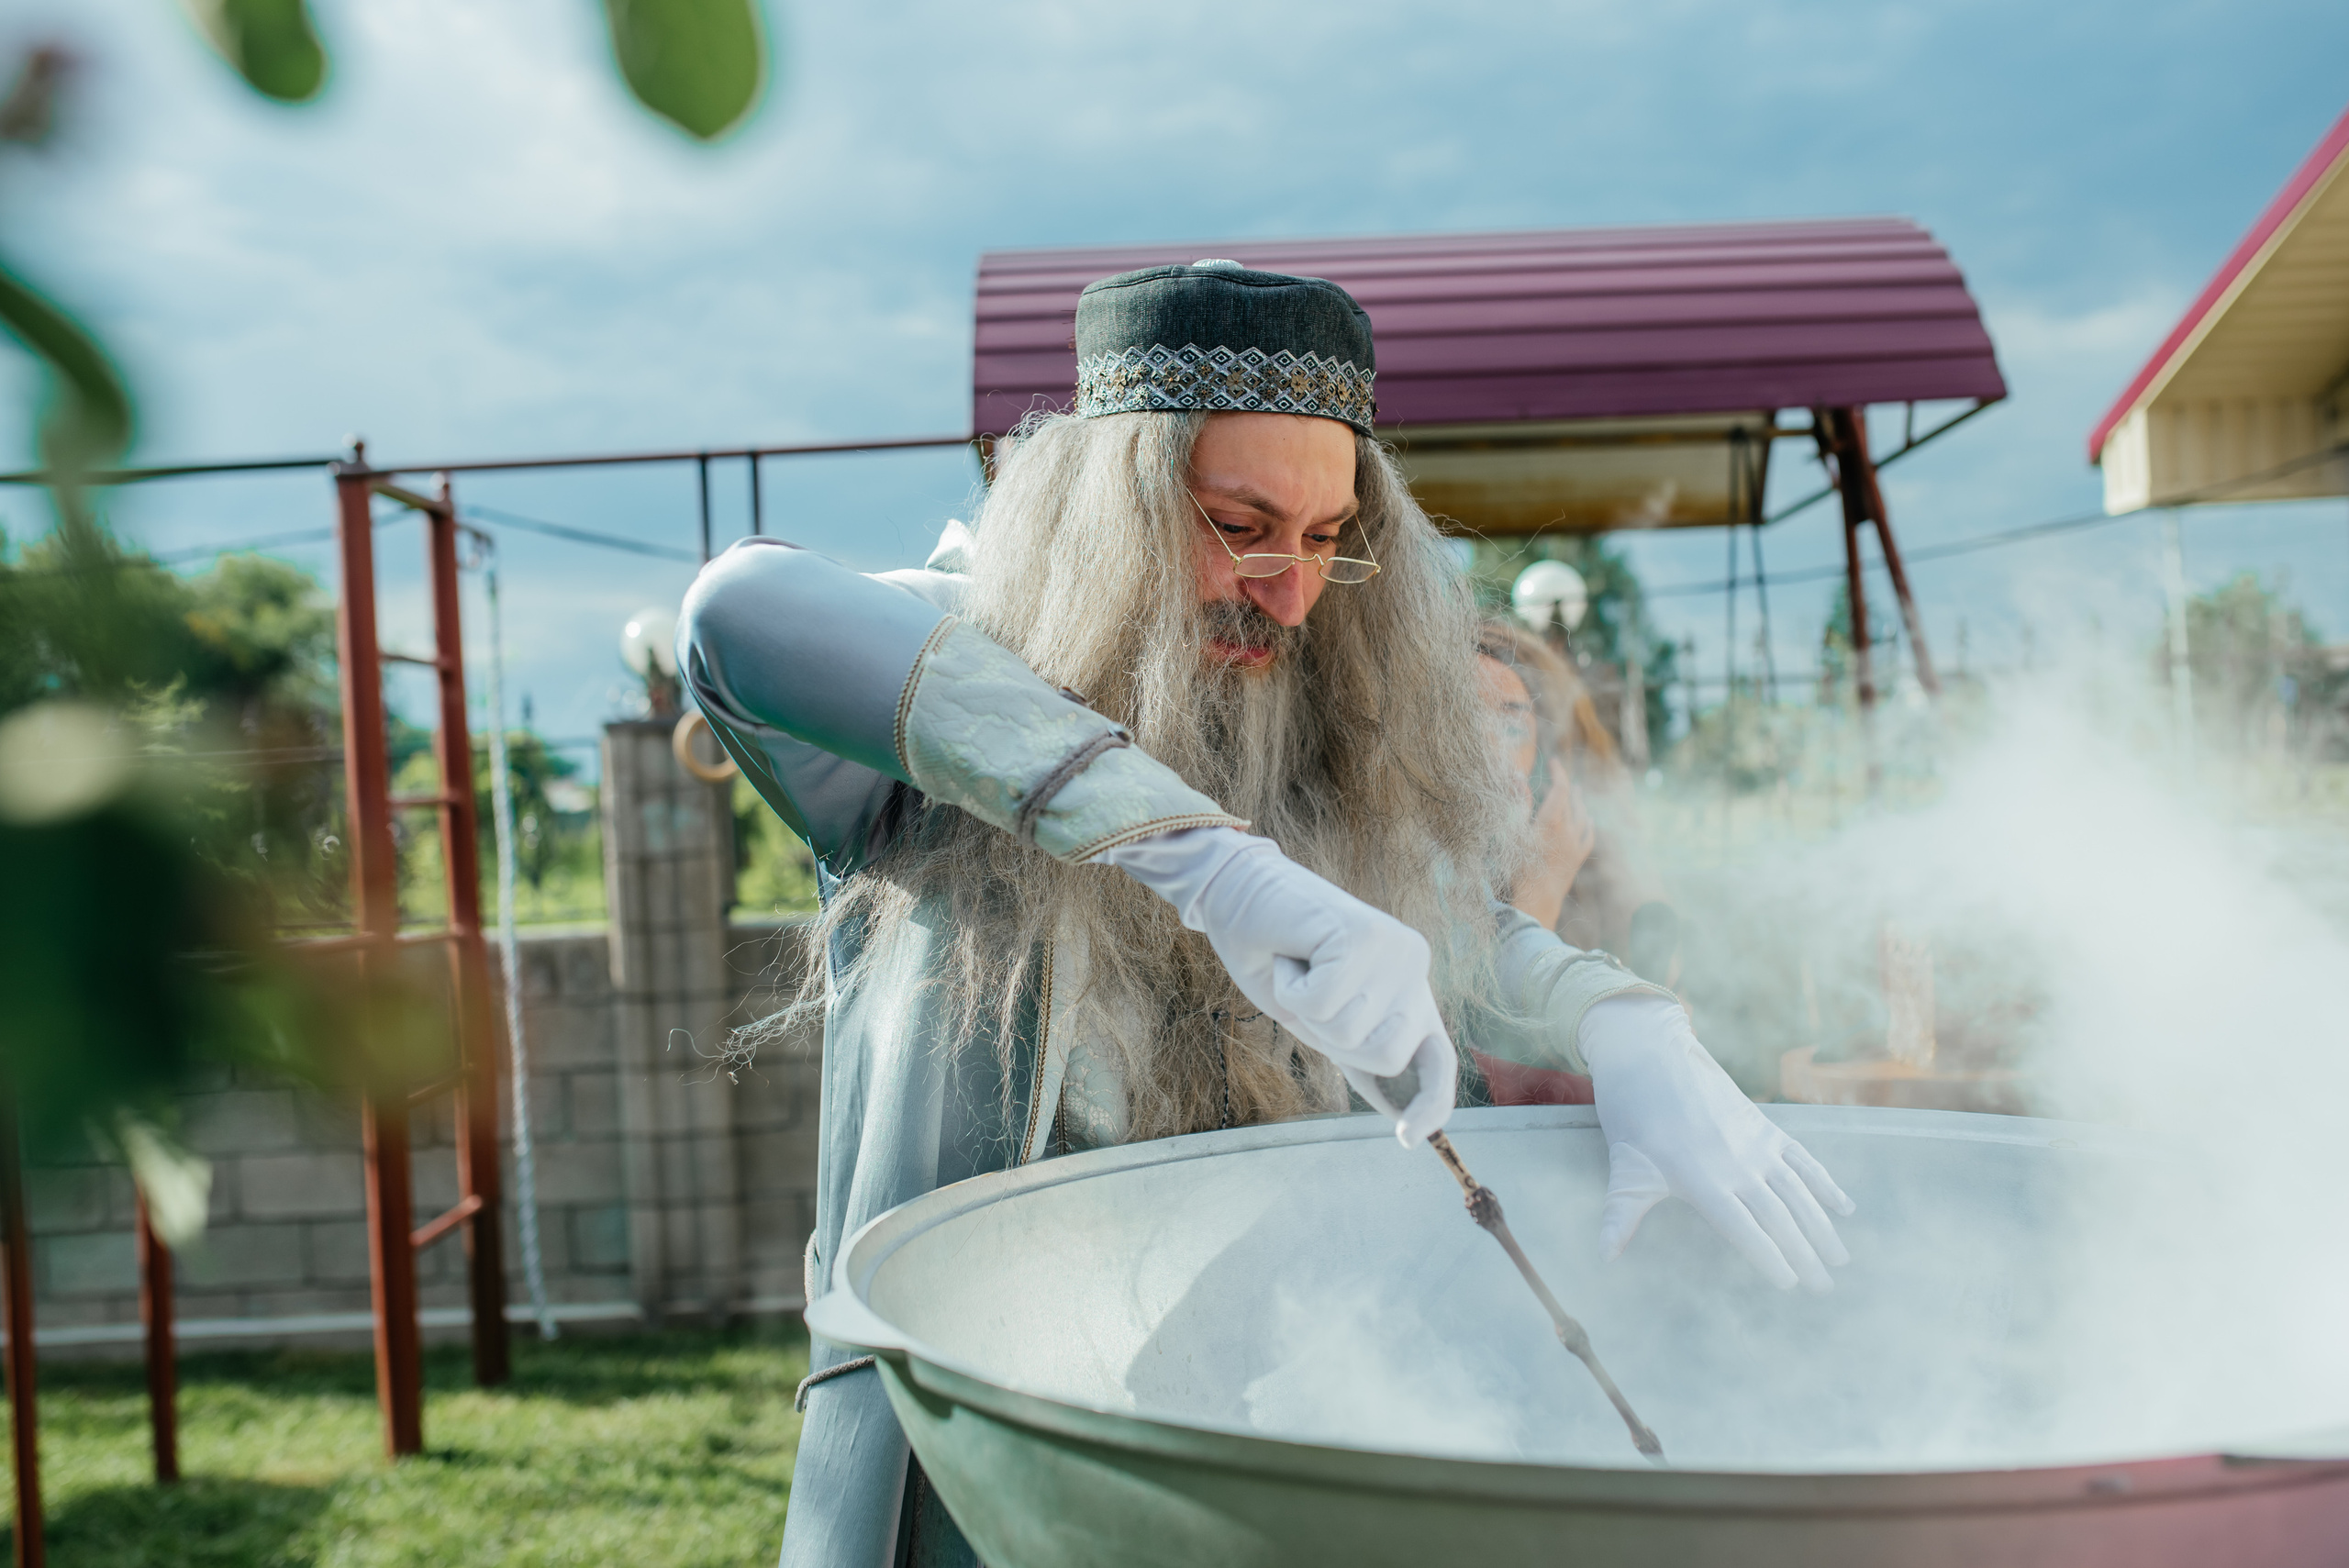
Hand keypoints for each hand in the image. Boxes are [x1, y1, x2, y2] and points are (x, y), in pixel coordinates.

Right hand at [1098, 827, 1456, 1145]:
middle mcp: (1414, 969)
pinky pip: (1320, 1003)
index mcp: (1409, 991)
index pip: (1438, 1061)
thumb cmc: (1277, 958)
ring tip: (1301, 968)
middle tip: (1311, 997)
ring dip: (1308, 1011)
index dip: (1430, 1104)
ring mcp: (1395, 951)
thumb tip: (1407, 1119)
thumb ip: (1364, 1051)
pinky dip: (1291, 987)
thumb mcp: (1323, 1019)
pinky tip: (1293, 952)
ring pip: (1350, 1031)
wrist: (1238, 894)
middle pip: (1387, 1057)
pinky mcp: (1364, 937)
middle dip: (1336, 1043)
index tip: (1406, 1137)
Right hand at [1510, 760, 1596, 928]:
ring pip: (1582, 816)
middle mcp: (1568, 830)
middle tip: (1559, 774)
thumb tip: (1517, 776)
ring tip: (1576, 791)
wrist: (1536, 900)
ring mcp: (1576, 845)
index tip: (1553, 761)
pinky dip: (1588, 823)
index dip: (1558, 772)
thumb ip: (1518, 803)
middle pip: (1571, 800)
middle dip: (1566, 784)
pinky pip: (1588, 836)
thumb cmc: (1519, 867)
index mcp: (1552, 821)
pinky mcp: (1578, 858)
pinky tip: (1588, 820)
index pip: (1560, 788)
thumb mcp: (1513, 833)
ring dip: (1578, 801)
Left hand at [1581, 995, 1853, 1290]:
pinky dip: (1825, 1183)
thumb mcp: (1624, 1167)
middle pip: (1779, 1218)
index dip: (1769, 1258)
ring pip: (1798, 1192)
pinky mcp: (1765, 1127)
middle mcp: (1737, 1165)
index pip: (1745, 1230)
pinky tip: (1845, 1207)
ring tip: (1840, 1258)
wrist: (1651, 1055)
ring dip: (1822, 1226)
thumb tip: (1604, 1257)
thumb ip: (1620, 1216)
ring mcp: (1756, 1145)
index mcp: (1703, 1181)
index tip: (1789, 1284)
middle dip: (1805, 1254)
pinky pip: (1802, 1160)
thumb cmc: (1633, 1115)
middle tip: (1825, 1288)